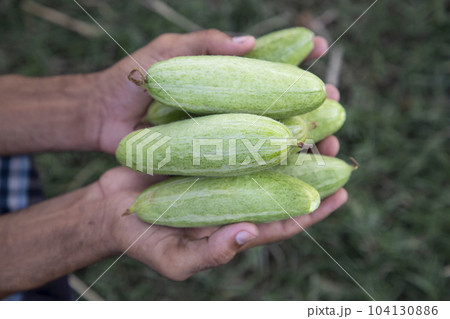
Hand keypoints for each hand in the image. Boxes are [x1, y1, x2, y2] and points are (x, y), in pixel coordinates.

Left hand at [92, 29, 328, 153]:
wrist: (100, 119)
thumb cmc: (128, 82)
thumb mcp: (164, 54)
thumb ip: (202, 45)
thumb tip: (249, 42)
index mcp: (221, 76)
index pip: (267, 63)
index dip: (294, 54)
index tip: (319, 47)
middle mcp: (228, 104)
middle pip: (280, 103)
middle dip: (312, 104)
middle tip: (336, 106)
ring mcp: (221, 132)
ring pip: (271, 135)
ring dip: (303, 138)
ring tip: (329, 143)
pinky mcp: (211, 158)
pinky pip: (246, 162)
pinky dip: (272, 166)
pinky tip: (296, 171)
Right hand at [95, 84, 345, 280]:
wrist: (110, 208)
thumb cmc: (141, 240)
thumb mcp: (174, 258)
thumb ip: (212, 253)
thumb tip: (251, 233)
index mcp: (236, 223)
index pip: (284, 220)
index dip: (314, 209)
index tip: (341, 193)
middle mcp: (236, 195)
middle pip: (281, 181)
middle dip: (311, 163)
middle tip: (334, 140)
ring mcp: (222, 171)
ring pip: (263, 153)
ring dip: (288, 134)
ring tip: (312, 114)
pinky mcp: (205, 150)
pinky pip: (234, 134)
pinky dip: (253, 119)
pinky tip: (267, 102)